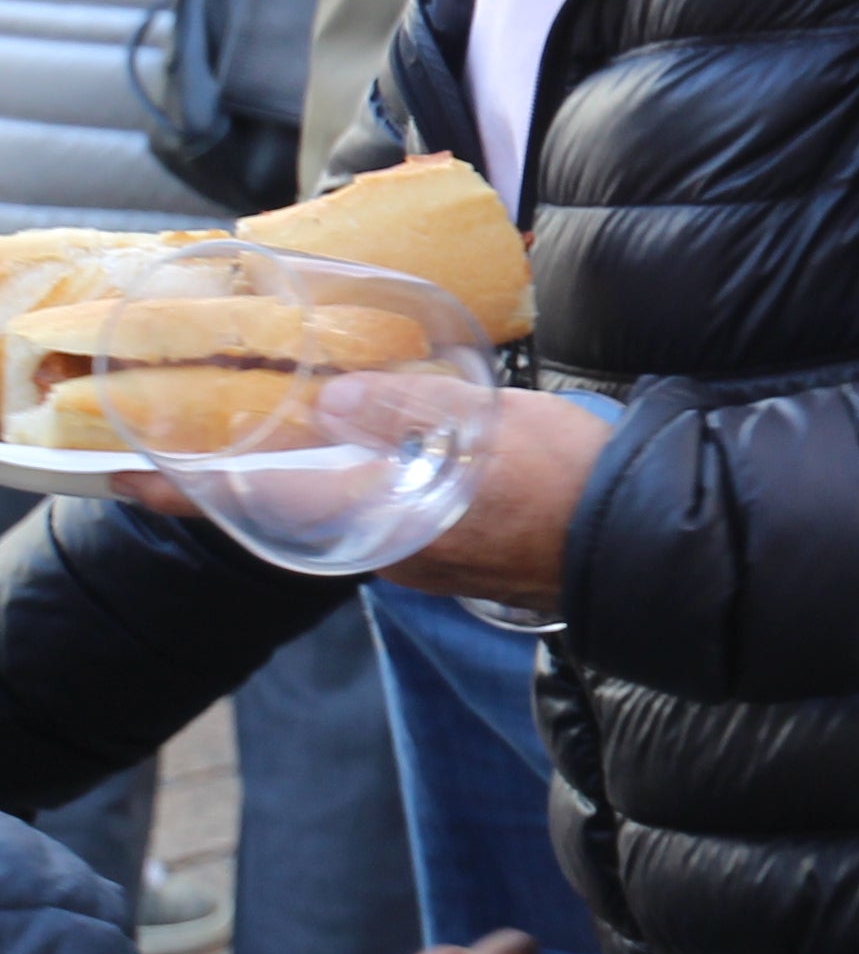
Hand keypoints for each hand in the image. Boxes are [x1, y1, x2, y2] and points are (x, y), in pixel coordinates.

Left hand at [117, 378, 605, 611]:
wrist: (642, 539)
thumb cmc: (566, 481)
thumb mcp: (484, 425)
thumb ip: (403, 408)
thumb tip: (331, 399)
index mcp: (377, 519)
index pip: (254, 503)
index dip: (183, 489)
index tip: (122, 473)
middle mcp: (381, 548)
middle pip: (287, 507)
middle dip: (241, 471)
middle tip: (202, 428)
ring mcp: (416, 554)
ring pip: (334, 509)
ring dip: (302, 472)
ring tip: (284, 425)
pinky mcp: (449, 548)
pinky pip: (377, 511)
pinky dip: (354, 478)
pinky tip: (374, 443)